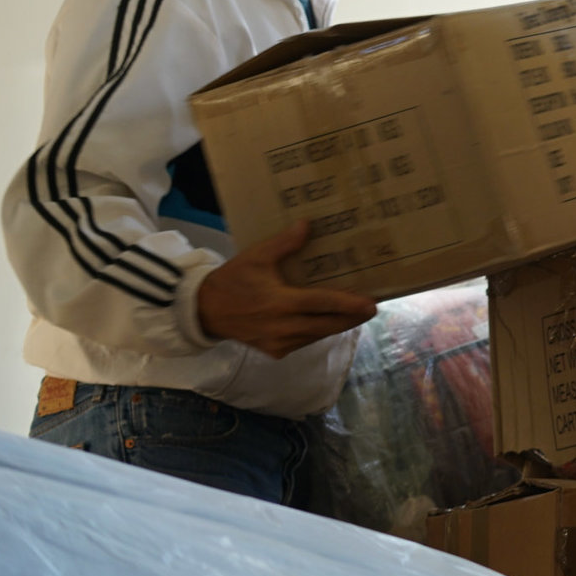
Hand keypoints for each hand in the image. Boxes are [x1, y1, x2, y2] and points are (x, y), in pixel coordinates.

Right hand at [196, 221, 377, 358]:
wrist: (205, 311)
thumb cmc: (233, 280)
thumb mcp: (256, 257)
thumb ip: (284, 244)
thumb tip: (307, 225)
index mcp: (281, 302)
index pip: (323, 304)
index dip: (348, 305)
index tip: (371, 303)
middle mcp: (284, 326)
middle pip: (328, 325)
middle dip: (351, 318)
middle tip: (371, 308)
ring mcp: (280, 342)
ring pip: (317, 335)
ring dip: (336, 325)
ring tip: (354, 313)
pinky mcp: (275, 351)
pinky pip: (304, 342)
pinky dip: (317, 331)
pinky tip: (327, 321)